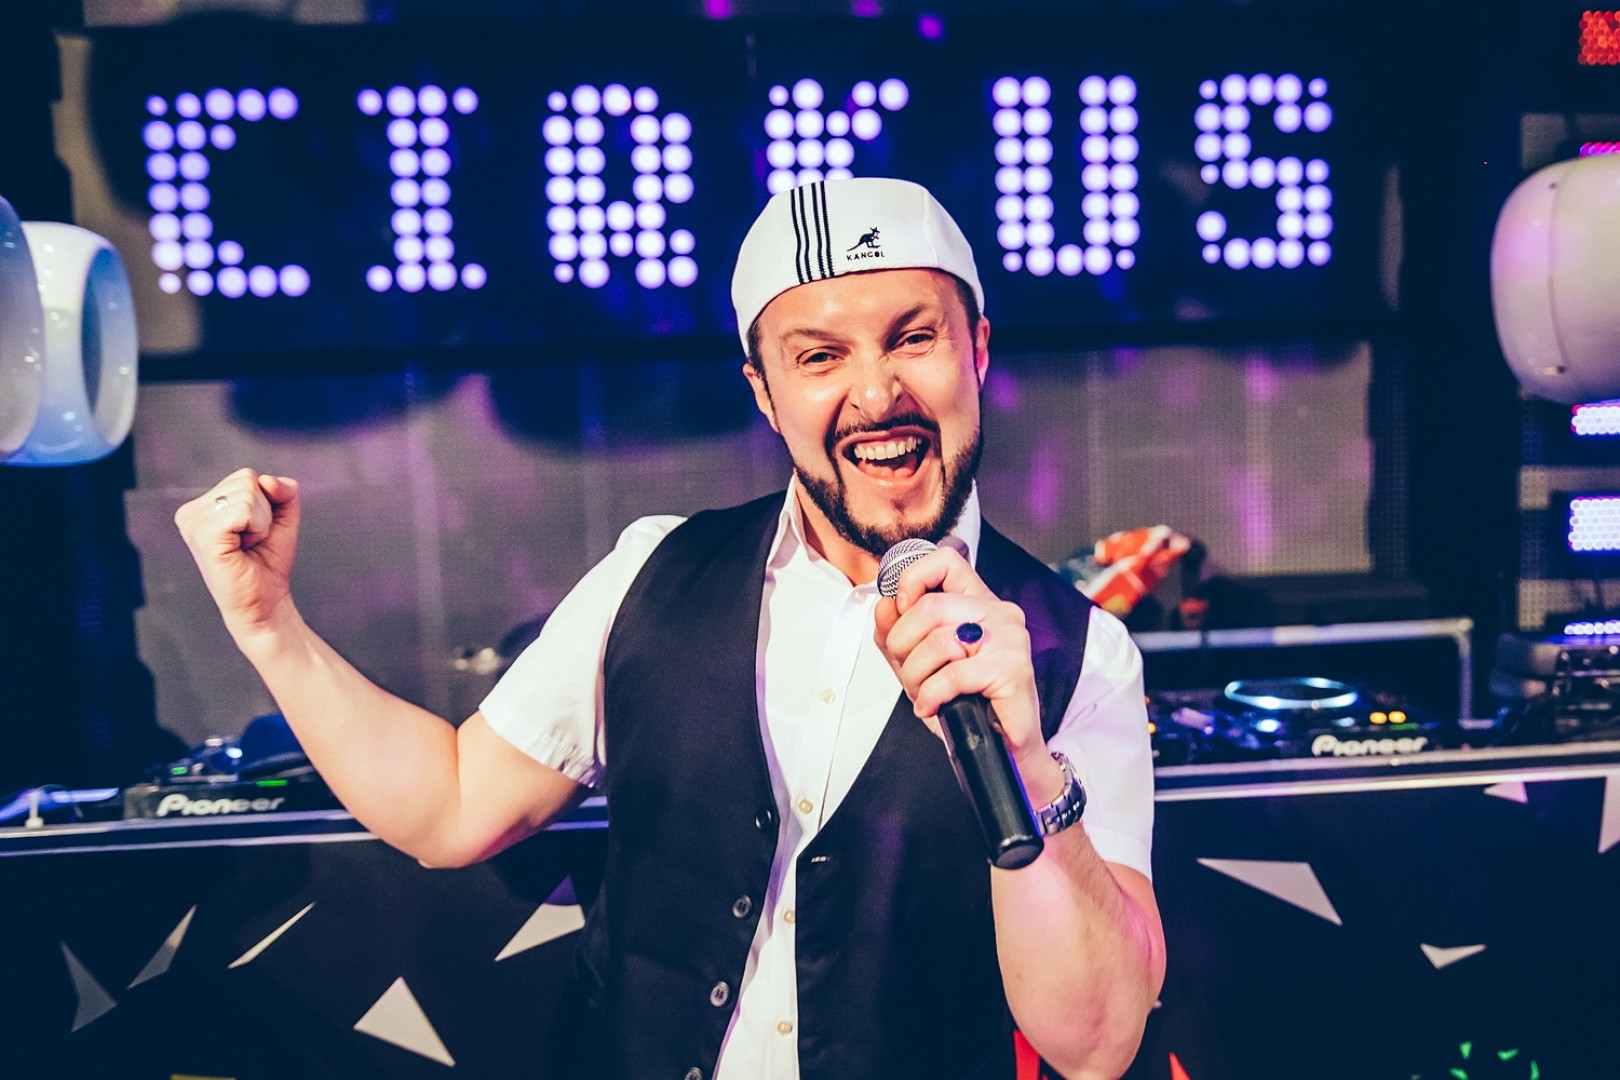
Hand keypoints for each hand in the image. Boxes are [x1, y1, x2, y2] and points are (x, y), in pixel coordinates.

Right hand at [174, 468, 301, 649]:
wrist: (266, 602)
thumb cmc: (269, 561)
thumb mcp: (283, 516)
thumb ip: (283, 490)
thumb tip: (266, 480)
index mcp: (203, 505)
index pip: (246, 476)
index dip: (265, 503)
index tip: (253, 532)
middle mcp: (191, 512)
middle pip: (247, 480)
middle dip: (264, 511)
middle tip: (251, 541)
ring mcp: (192, 523)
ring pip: (248, 493)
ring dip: (261, 522)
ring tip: (246, 546)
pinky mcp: (202, 535)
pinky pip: (244, 510)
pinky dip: (257, 528)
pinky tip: (244, 549)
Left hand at [873, 545, 1049, 775]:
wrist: (1001, 748)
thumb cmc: (965, 703)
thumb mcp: (919, 664)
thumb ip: (897, 633)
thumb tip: (883, 605)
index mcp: (977, 602)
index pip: (945, 560)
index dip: (912, 579)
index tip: (901, 610)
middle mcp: (998, 612)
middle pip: (929, 606)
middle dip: (902, 646)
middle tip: (909, 673)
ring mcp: (1010, 638)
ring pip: (938, 640)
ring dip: (915, 676)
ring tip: (922, 694)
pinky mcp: (1013, 668)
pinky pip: (953, 673)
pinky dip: (932, 695)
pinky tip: (932, 707)